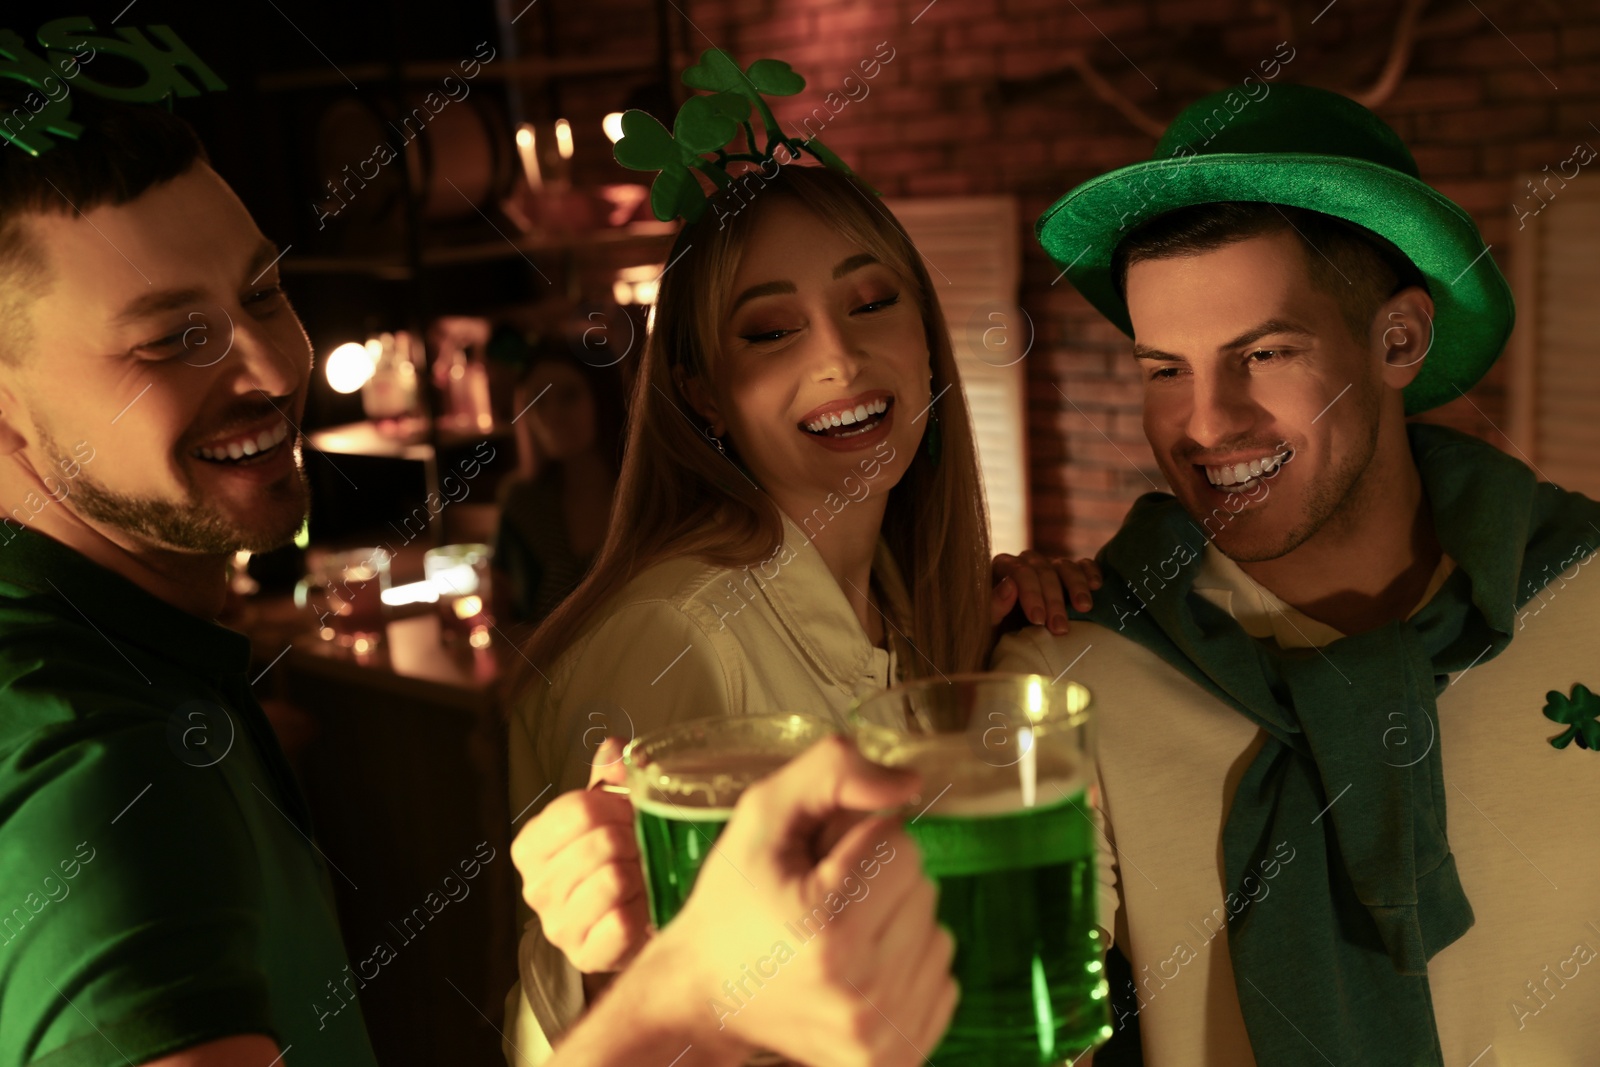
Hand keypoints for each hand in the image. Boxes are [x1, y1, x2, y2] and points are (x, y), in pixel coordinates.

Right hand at [512, 737, 650, 973]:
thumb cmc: (618, 861)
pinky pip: (622, 922)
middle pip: (600, 842)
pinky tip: (641, 908)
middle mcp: (536, 887)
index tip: (628, 813)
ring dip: (640, 874)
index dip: (617, 805)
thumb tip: (614, 748)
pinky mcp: (586, 957)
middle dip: (633, 840)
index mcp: (532, 845)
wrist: (634, 921)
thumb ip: (611, 776)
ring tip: (641, 877)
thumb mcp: (612, 812)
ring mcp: (558, 926)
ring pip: (613, 880)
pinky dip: (642, 910)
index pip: (579, 808)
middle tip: (641, 848)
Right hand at [654, 735, 957, 1066]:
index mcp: (828, 929)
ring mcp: (882, 1034)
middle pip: (923, 887)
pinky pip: (943, 977)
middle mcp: (861, 992)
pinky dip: (904, 966)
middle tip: (820, 902)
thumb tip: (911, 783)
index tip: (814, 869)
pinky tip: (857, 972)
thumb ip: (833, 772)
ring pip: (937, 931)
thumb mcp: (761, 816)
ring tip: (835, 939)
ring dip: (894, 925)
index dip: (856, 843)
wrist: (706, 995)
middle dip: (878, 883)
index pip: (901, 844)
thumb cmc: (732, 903)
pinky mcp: (898, 1058)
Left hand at [991, 550, 1103, 632]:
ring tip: (1084, 609)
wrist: (1014, 646)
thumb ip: (994, 606)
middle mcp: (1026, 563)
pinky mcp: (1070, 574)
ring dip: (1076, 586)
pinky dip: (1091, 572)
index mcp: (1002, 569)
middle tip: (1059, 628)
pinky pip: (1084, 565)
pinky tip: (1097, 586)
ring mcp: (1050, 567)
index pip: (1018, 571)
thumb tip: (1010, 584)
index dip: (1030, 593)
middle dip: (1053, 599)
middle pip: (1043, 570)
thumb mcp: (988, 626)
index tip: (1038, 620)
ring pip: (1065, 565)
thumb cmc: (995, 635)